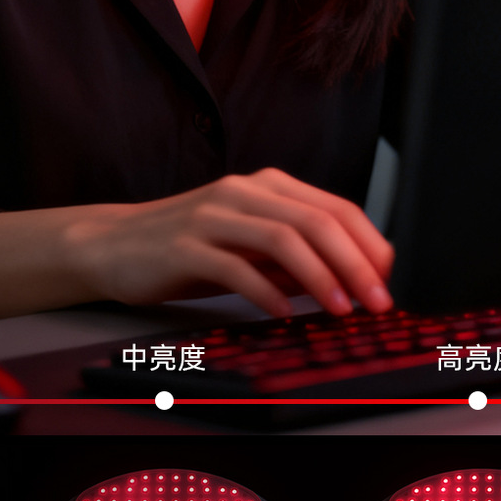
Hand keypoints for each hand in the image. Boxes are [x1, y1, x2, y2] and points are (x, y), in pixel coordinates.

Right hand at [64, 167, 394, 318]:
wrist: (114, 245)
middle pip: (316, 220)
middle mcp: (243, 191)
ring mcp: (213, 216)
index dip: (369, 244)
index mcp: (266, 186)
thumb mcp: (249, 245)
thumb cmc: (189, 247)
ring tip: (341, 310)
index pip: (335, 207)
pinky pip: (235, 267)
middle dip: (356, 263)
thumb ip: (295, 256)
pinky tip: (283, 314)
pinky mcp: (185, 245)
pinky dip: (266, 292)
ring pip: (282, 238)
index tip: (386, 282)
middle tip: (377, 302)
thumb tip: (353, 280)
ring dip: (320, 277)